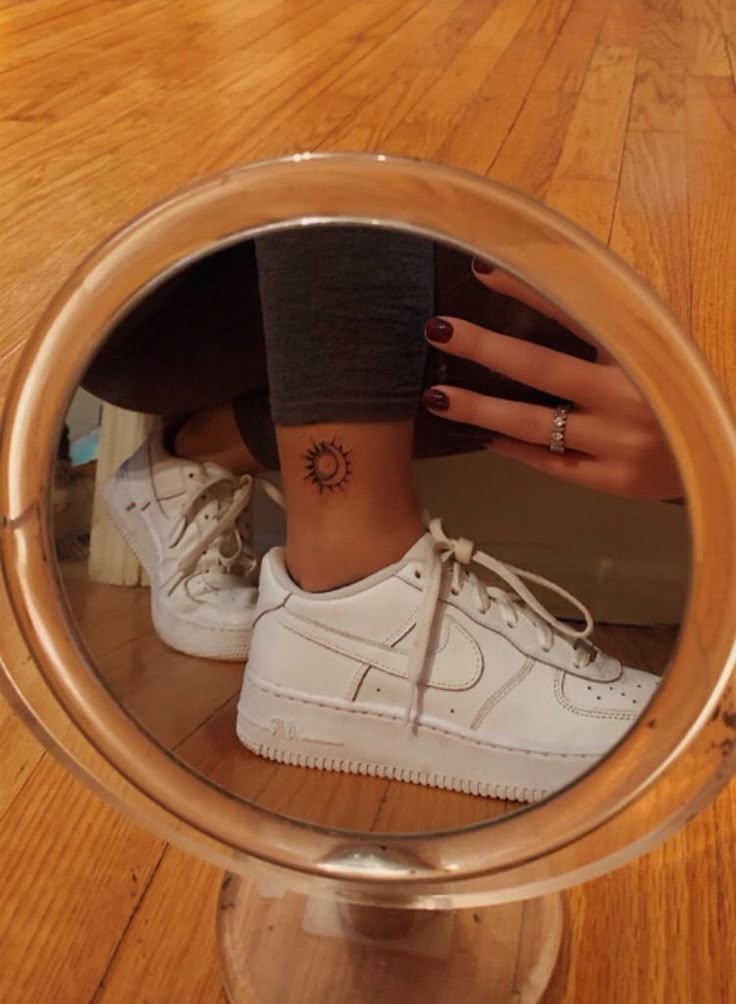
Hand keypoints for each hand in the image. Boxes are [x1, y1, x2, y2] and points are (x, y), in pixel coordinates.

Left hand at [421, 260, 682, 499]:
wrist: (733, 453)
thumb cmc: (695, 390)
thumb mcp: (665, 348)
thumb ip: (618, 327)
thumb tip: (559, 287)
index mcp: (645, 352)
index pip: (573, 311)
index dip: (525, 289)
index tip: (481, 268)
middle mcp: (630, 397)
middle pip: (540, 368)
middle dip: (483, 347)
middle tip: (437, 330)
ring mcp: (619, 444)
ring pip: (535, 424)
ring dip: (482, 409)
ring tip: (438, 396)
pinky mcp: (614, 481)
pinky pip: (552, 465)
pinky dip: (515, 449)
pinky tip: (482, 437)